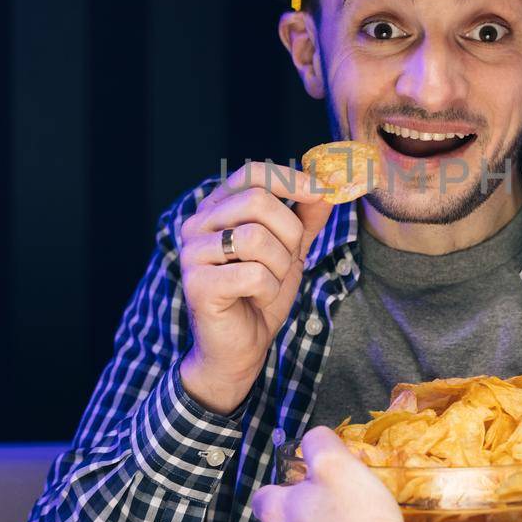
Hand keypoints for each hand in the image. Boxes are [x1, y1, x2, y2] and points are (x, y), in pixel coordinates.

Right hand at [177, 161, 333, 414]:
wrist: (240, 348)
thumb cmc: (260, 295)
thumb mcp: (291, 250)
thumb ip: (306, 217)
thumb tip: (329, 185)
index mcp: (217, 209)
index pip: (251, 173)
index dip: (289, 178)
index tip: (322, 191)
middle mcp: (197, 224)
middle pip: (257, 201)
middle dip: (288, 233)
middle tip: (288, 260)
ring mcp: (192, 254)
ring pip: (255, 238)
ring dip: (279, 266)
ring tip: (269, 283)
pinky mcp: (197, 284)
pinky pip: (252, 274)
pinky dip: (268, 290)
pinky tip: (256, 300)